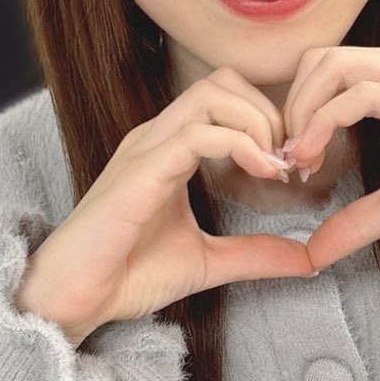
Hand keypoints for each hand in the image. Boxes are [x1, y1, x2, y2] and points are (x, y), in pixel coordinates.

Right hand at [22, 66, 317, 334]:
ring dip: (258, 122)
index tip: (291, 166)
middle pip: (223, 81)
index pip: (225, 96)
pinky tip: (261, 173)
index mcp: (168, 148)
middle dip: (269, 112)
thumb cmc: (125, 275)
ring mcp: (146, 149)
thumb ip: (254, 254)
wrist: (72, 300)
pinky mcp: (141, 171)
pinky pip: (198, 133)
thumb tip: (307, 259)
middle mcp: (156, 137)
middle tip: (290, 161)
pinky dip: (241, 145)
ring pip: (213, 93)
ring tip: (276, 167)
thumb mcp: (207, 262)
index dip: (268, 120)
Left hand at [281, 41, 379, 271]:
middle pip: (317, 60)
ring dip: (302, 114)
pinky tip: (314, 157)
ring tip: (299, 160)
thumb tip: (310, 256)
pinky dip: (325, 122)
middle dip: (289, 108)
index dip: (295, 112)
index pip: (322, 70)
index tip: (290, 164)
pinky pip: (362, 94)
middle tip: (287, 161)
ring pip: (332, 67)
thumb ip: (354, 223)